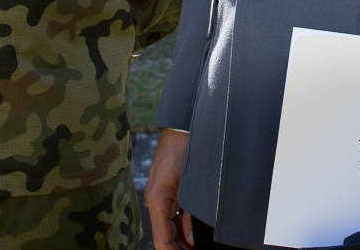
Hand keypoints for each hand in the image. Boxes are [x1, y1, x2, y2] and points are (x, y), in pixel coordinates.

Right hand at [145, 128, 193, 249]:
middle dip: (182, 245)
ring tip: (203, 242)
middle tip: (200, 249)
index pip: (162, 241)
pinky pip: (175, 210)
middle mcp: (157, 198)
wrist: (185, 122)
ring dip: (185, 235)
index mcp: (158, 199)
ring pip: (172, 223)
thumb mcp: (190, 186)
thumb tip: (191, 239)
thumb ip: (190, 215)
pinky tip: (200, 226)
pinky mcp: (170, 184)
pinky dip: (186, 220)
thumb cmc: (187, 147)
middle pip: (167, 234)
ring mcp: (163, 191)